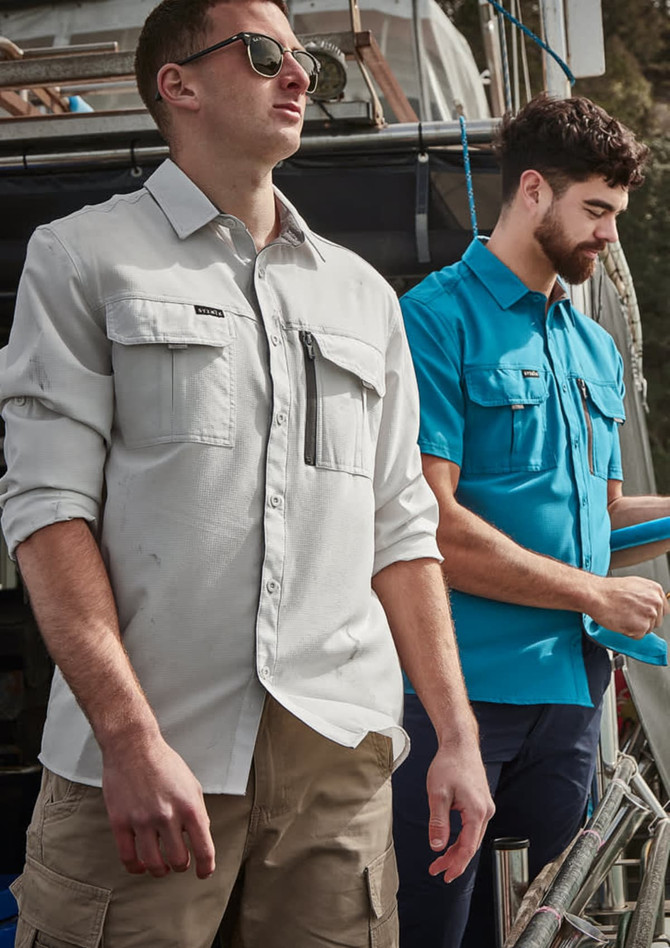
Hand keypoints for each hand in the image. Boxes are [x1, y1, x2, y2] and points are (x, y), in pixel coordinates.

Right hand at [102, 736, 215, 878]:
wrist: (132, 746)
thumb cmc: (164, 763)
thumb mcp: (191, 784)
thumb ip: (198, 811)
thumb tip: (201, 837)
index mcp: (189, 806)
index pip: (203, 848)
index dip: (206, 867)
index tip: (203, 873)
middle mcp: (167, 816)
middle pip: (178, 860)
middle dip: (181, 865)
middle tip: (179, 862)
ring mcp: (142, 820)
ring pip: (154, 864)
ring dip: (160, 870)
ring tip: (161, 866)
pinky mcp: (120, 822)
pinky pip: (128, 857)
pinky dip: (136, 867)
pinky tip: (141, 865)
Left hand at [425, 736, 493, 882]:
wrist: (460, 744)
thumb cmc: (449, 764)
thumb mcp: (437, 794)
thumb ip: (438, 822)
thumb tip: (437, 846)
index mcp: (477, 812)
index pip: (468, 848)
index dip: (456, 865)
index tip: (445, 875)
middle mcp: (485, 811)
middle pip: (471, 845)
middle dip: (454, 860)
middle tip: (437, 870)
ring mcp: (485, 807)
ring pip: (472, 836)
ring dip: (457, 849)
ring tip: (440, 859)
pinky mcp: (481, 802)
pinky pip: (472, 827)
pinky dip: (461, 837)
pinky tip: (450, 841)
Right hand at [588, 574, 668, 638]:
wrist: (596, 595)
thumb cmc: (608, 590)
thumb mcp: (633, 585)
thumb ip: (645, 595)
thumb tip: (648, 604)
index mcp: (655, 590)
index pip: (662, 609)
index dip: (650, 613)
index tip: (642, 614)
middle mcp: (656, 601)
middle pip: (656, 620)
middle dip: (643, 621)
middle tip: (628, 615)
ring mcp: (650, 614)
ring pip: (648, 629)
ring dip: (635, 627)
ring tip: (622, 616)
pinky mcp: (642, 626)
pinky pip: (638, 636)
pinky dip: (629, 632)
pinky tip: (621, 621)